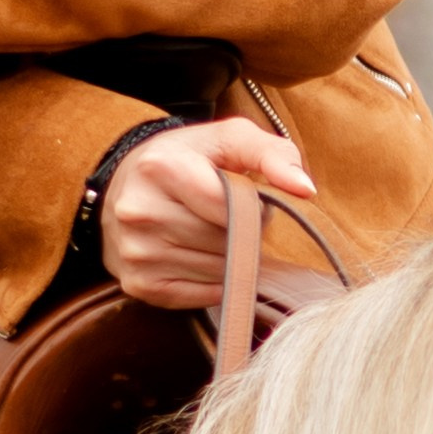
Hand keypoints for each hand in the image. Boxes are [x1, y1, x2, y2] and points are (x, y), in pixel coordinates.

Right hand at [100, 116, 317, 309]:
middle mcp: (140, 210)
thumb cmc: (188, 158)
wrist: (127, 183)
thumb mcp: (228, 138)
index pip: (230, 206)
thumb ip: (273, 153)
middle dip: (241, 233)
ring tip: (210, 232)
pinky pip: (201, 295)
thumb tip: (305, 189)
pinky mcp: (138, 284)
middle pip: (224, 241)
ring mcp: (136, 252)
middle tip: (227, 216)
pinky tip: (199, 255)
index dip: (251, 206)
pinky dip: (213, 281)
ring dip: (229, 258)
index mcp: (160, 166)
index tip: (246, 197)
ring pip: (217, 271)